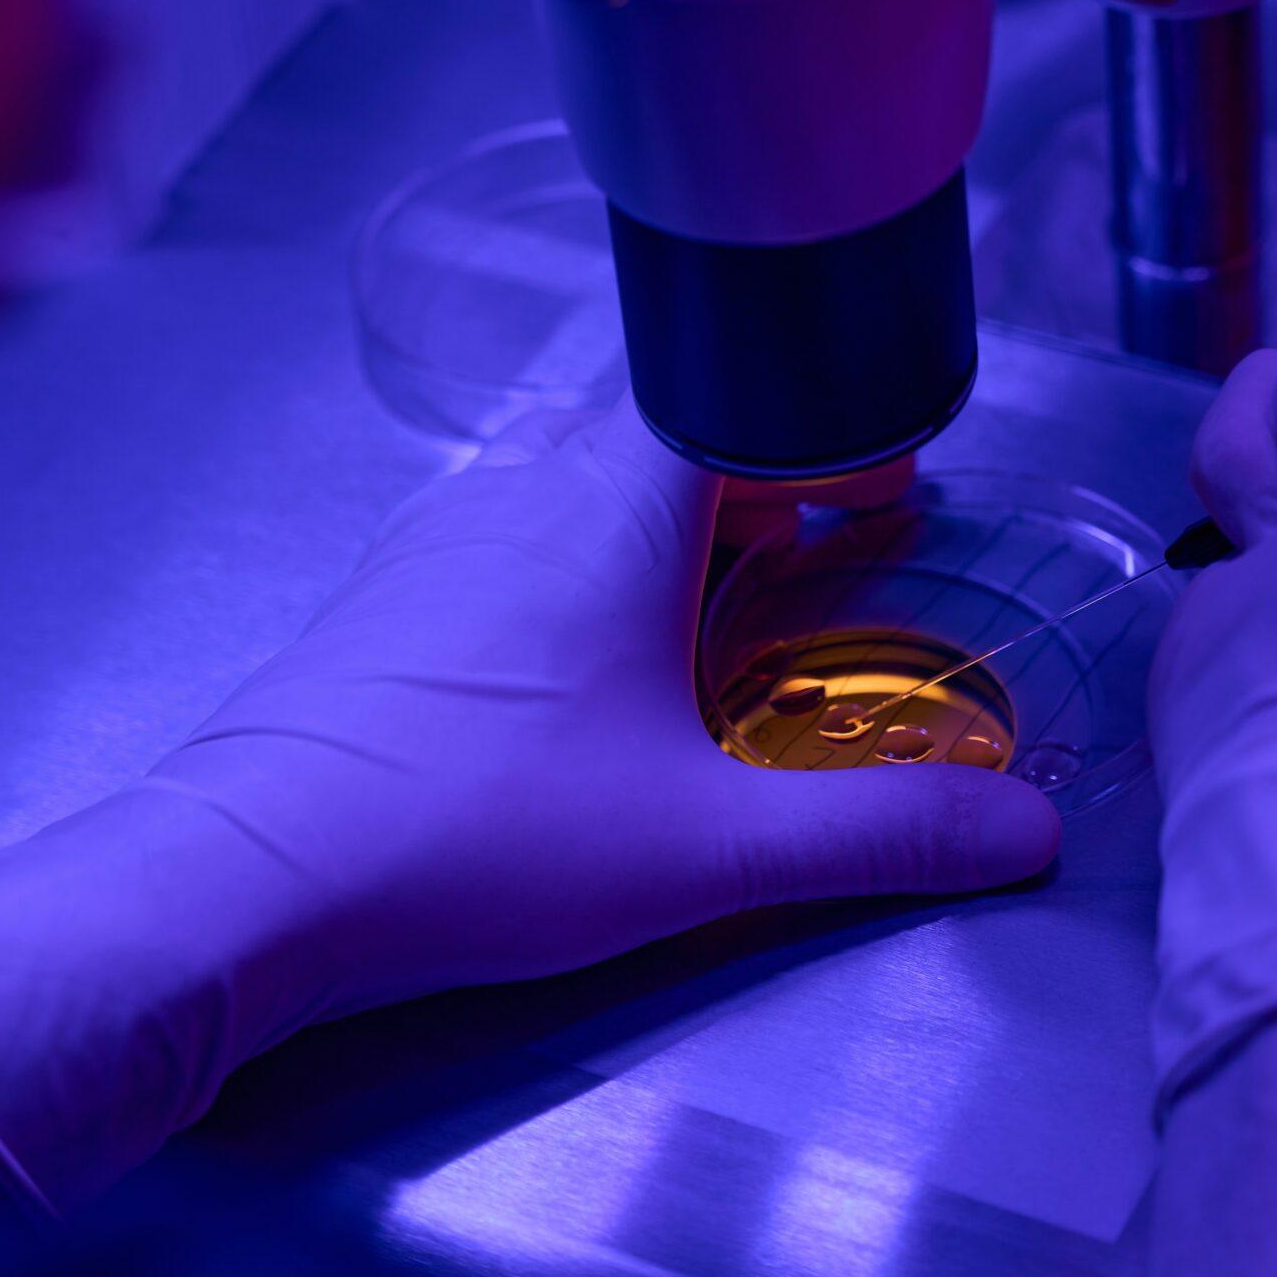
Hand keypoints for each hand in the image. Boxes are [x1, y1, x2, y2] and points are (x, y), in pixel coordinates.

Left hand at [0, 402, 1058, 1208]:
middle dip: (766, 486)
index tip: (896, 492)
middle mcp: (521, 491)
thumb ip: (877, 835)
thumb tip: (1031, 832)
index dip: (833, 431)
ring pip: (584, 490)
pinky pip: (518, 546)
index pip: (745, 395)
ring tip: (734, 623)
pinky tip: (597, 685)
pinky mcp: (387, 605)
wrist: (245, 881)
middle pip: (670, 437)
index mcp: (612, 506)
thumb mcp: (706, 845)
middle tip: (836, 560)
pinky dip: (590, 578)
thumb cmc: (476, 835)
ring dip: (673, 532)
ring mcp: (440, 540)